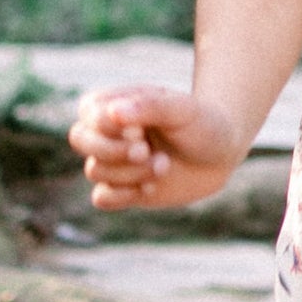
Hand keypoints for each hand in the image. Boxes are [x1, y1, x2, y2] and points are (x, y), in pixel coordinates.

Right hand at [67, 85, 244, 211]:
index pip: (89, 114)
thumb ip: (149, 107)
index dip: (111, 127)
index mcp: (114, 103)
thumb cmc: (201, 122)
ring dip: (130, 172)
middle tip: (145, 151)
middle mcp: (107, 132)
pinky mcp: (123, 189)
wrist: (221, 152)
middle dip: (113, 150)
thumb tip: (113, 112)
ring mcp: (114, 161)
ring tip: (163, 165)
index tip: (141, 130)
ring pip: (95, 170)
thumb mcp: (182, 109)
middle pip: (80, 139)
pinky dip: (122, 196)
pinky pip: (101, 198)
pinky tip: (150, 188)